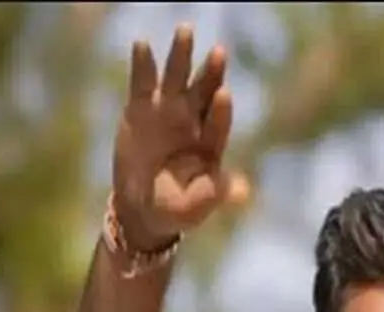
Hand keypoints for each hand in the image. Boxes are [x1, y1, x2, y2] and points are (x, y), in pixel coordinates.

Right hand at [112, 25, 250, 249]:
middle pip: (205, 93)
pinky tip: (142, 44)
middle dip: (211, 73)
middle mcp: (194, 122)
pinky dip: (142, 64)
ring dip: (182, 56)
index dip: (220, 111)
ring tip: (186, 31)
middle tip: (220, 52)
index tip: (223, 95)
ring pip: (177, 79)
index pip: (218, 123)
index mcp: (211, 144)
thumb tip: (242, 191)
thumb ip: (215, 194)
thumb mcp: (195, 206)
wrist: (142, 208)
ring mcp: (168, 111)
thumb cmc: (176, 209)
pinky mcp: (141, 108)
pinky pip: (143, 83)